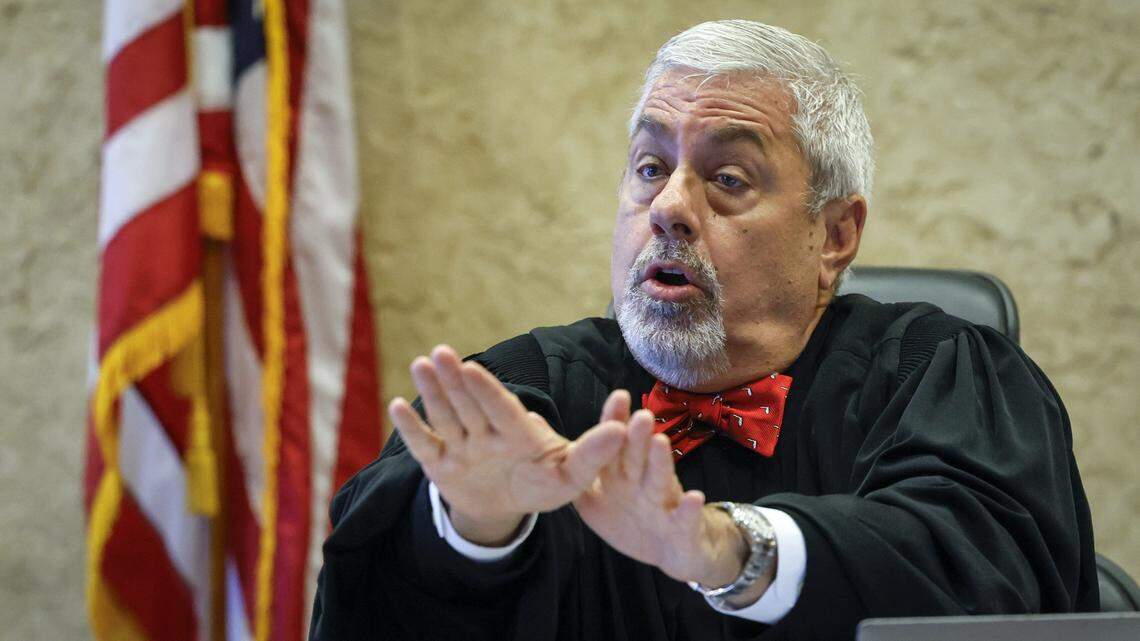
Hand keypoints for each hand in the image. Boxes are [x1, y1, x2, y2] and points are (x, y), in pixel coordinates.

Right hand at [388, 345, 627, 544]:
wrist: (510, 506)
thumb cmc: (544, 484)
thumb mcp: (572, 475)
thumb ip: (594, 453)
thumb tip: (621, 429)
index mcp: (518, 433)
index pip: (502, 409)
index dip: (487, 391)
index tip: (472, 369)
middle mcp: (486, 433)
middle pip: (469, 405)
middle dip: (455, 381)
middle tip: (440, 353)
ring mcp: (462, 447)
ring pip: (446, 417)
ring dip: (432, 392)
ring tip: (420, 364)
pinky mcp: (441, 465)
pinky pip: (425, 446)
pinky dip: (411, 429)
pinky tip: (395, 406)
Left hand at [574, 410, 770, 601]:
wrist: (671, 550)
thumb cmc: (630, 517)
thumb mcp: (595, 500)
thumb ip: (574, 474)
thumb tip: (541, 442)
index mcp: (621, 473)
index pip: (616, 442)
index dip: (616, 420)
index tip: (620, 397)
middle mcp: (643, 482)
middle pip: (637, 456)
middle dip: (637, 436)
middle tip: (639, 414)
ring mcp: (663, 504)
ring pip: (660, 481)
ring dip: (661, 461)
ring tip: (660, 441)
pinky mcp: (682, 529)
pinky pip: (686, 520)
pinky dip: (690, 510)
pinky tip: (694, 497)